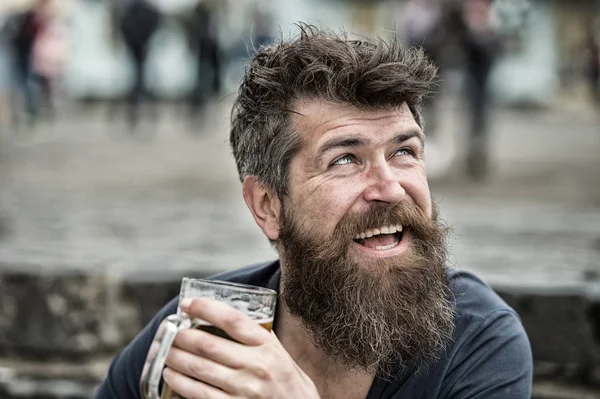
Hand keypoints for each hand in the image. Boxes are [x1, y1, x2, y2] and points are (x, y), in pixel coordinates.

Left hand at [163, 297, 320, 398]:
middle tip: (170, 330)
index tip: (188, 303)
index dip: (206, 308)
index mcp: (266, 345)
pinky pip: (198, 393)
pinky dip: (179, 381)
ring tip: (166, 350)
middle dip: (181, 335)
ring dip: (175, 357)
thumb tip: (221, 316)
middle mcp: (256, 365)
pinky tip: (171, 374)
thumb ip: (255, 336)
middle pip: (208, 344)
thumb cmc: (286, 380)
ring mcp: (244, 389)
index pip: (232, 320)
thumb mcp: (277, 351)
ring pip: (198, 368)